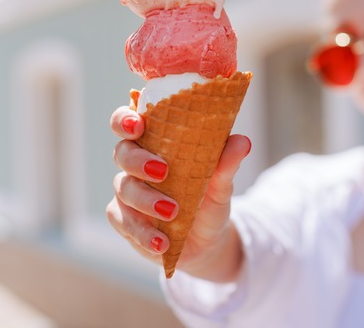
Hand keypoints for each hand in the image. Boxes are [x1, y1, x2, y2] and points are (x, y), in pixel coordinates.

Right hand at [107, 105, 250, 281]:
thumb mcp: (221, 182)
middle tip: (163, 171)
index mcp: (154, 143)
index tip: (138, 126)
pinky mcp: (125, 220)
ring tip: (173, 212)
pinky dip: (143, 233)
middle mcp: (135, 164)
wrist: (208, 239)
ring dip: (146, 200)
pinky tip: (161, 242)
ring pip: (124, 189)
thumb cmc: (208, 197)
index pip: (129, 122)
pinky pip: (124, 223)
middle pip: (122, 153)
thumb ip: (226, 162)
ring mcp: (127, 192)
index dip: (125, 120)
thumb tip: (242, 142)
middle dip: (138, 161)